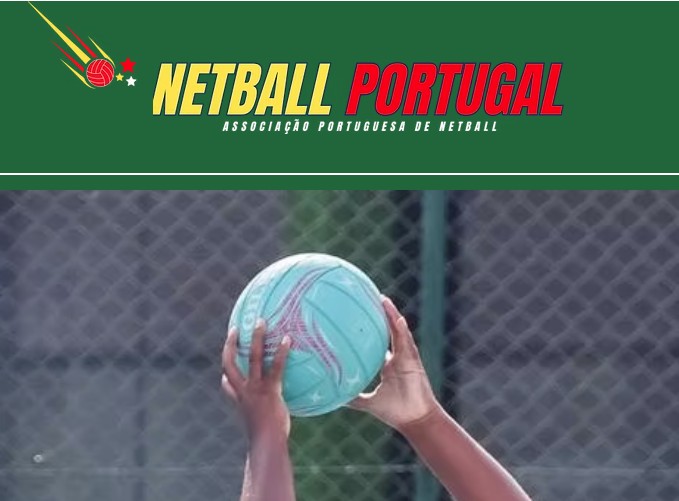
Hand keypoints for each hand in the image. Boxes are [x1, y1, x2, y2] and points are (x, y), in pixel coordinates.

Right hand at [221, 319, 291, 440]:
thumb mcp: (256, 422)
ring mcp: (256, 388)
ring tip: (261, 322)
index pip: (227, 381)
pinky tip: (287, 339)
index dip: (225, 370)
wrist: (267, 442)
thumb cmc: (265, 435)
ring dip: (256, 338)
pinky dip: (281, 352)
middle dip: (230, 345)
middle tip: (235, 329)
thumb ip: (254, 412)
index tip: (226, 362)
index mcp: (240, 398)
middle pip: (230, 362)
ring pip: (253, 357)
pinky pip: (276, 366)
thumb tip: (262, 412)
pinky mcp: (270, 389)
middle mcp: (244, 390)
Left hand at [349, 297, 438, 430]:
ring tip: (383, 300)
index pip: (380, 341)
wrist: (415, 420)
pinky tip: (397, 318)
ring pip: (398, 331)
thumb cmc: (395, 411)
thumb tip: (334, 398)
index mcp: (389, 365)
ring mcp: (406, 357)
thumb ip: (354, 398)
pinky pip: (406, 342)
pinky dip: (402, 330)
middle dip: (383, 315)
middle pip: (390, 331)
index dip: (374, 329)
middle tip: (373, 298)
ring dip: (392, 315)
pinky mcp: (413, 361)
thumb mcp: (369, 403)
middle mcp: (398, 358)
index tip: (364, 315)